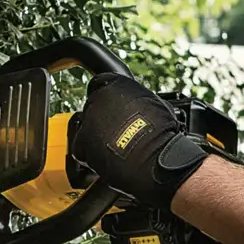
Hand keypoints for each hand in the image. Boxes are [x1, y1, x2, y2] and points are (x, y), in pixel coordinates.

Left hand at [68, 73, 210, 206]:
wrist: (155, 160)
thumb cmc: (162, 134)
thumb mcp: (156, 104)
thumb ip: (138, 100)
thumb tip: (139, 105)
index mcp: (116, 84)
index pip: (101, 83)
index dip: (107, 98)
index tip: (112, 108)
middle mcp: (99, 98)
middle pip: (93, 106)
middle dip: (102, 118)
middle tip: (117, 132)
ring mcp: (89, 119)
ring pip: (86, 126)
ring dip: (96, 136)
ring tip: (115, 147)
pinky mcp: (82, 141)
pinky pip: (80, 147)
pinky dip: (90, 154)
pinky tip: (107, 158)